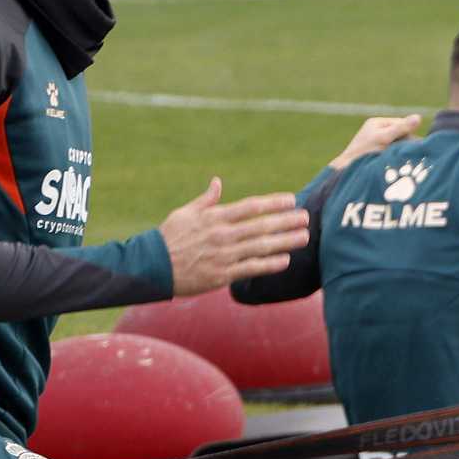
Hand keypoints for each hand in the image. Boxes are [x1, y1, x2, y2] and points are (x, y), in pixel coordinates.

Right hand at [159, 179, 314, 296]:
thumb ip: (206, 200)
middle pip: (261, 226)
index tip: (291, 200)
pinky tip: (286, 261)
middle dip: (286, 221)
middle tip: (306, 218)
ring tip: (304, 237)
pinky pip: (250, 269)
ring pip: (260, 247)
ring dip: (285, 241)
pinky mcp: (222, 275)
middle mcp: (222, 235)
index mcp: (214, 217)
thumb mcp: (184, 213)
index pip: (250, 207)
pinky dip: (269, 265)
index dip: (273, 203)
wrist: (152, 267)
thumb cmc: (168, 238)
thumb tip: (217, 182)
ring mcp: (223, 255)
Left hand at [329, 114, 418, 172]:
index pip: (401, 124)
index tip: (417, 144)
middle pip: (401, 135)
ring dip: (403, 152)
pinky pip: (393, 154)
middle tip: (415, 154)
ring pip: (398, 146)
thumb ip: (400, 128)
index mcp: (377, 123)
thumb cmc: (363, 153)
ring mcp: (378, 144)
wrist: (346, 172)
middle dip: (407, 144)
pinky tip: (401, 164)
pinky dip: (398, 158)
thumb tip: (419, 117)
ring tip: (408, 160)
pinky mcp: (378, 156)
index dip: (410, 132)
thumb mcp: (383, 138)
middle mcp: (377, 132)